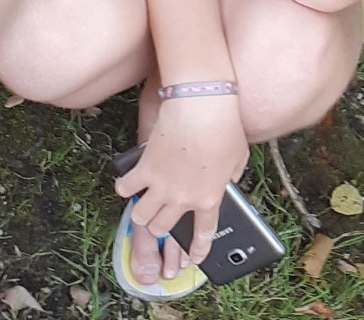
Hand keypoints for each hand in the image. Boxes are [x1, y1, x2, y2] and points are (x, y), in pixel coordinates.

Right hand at [114, 96, 249, 264]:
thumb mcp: (238, 158)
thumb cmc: (224, 127)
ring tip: (144, 204)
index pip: (203, 234)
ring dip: (142, 212)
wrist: (200, 106)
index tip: (194, 257)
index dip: (197, 249)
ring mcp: (161, 187)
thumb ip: (230, 176)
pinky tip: (128, 183)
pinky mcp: (144, 170)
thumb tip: (224, 179)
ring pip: (141, 217)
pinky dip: (125, 187)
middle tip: (161, 217)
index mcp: (209, 199)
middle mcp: (183, 200)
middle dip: (161, 226)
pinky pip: (126, 189)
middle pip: (163, 228)